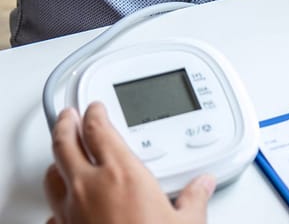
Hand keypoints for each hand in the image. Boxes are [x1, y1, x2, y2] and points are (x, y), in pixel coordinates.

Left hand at [44, 103, 214, 223]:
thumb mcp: (188, 222)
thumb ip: (195, 198)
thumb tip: (204, 185)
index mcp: (122, 173)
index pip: (100, 130)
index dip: (95, 114)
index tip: (95, 108)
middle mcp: (89, 186)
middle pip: (65, 143)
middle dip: (65, 124)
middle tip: (68, 115)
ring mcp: (70, 211)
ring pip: (52, 174)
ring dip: (57, 159)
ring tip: (63, 154)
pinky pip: (51, 211)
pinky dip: (56, 202)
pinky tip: (62, 205)